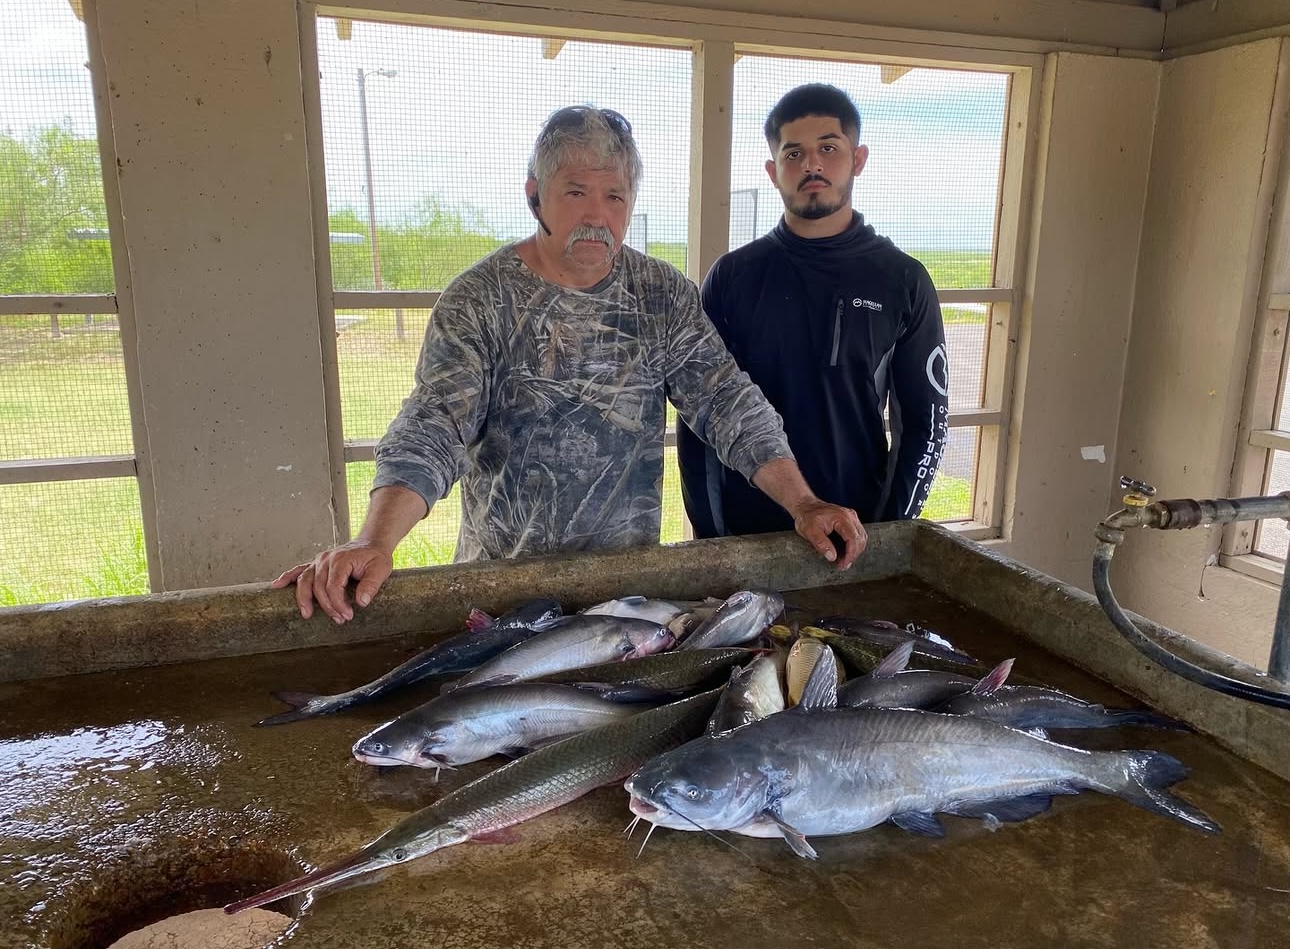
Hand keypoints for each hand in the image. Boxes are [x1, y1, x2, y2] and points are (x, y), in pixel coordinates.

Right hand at [271, 540, 393, 623]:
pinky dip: (287, 578)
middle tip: (339, 619)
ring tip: (306, 614)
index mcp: (341, 560)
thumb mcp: (381, 569)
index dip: (338, 604)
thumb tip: (361, 602)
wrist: (371, 543)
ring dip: (303, 598)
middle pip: (318, 587)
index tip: (348, 615)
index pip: (333, 586)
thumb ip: (371, 585)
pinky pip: (299, 570)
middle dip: (327, 606)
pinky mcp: (316, 564)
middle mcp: (326, 559)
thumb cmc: (376, 557)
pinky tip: (277, 586)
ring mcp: (319, 561)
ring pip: (305, 580)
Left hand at [789, 499, 866, 569]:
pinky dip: (854, 546)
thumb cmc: (807, 517)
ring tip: (843, 561)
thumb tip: (832, 557)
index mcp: (842, 517)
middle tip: (842, 566)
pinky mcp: (850, 521)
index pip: (853, 538)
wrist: (806, 506)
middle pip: (860, 539)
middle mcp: (850, 516)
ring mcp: (852, 517)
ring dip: (855, 551)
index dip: (851, 554)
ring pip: (861, 538)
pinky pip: (858, 535)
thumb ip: (821, 544)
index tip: (844, 565)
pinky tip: (845, 553)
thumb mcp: (809, 531)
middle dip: (853, 555)